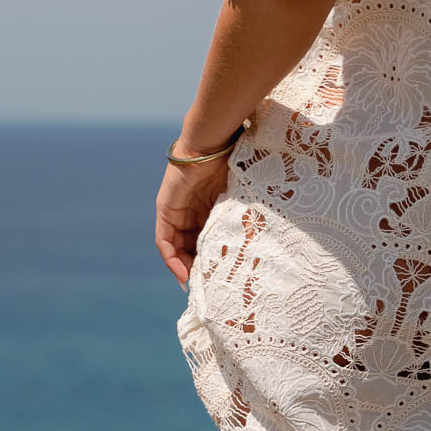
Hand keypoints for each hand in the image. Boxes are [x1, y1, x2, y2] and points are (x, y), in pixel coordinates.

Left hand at [155, 139, 231, 290]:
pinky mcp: (165, 210)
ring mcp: (176, 211)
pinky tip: (183, 273)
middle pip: (190, 247)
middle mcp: (191, 211)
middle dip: (197, 267)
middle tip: (208, 287)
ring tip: (197, 284)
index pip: (205, 239)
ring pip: (176, 247)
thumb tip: (267, 237)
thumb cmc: (234, 163)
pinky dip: (172, 259)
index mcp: (209, 207)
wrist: (213, 144)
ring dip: (184, 267)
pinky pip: (164, 241)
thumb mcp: (240, 197)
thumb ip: (243, 214)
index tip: (220, 278)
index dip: (210, 259)